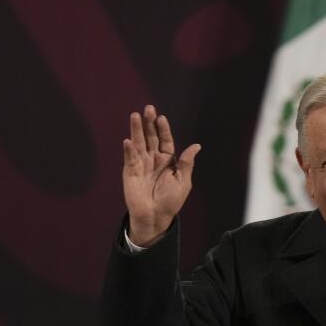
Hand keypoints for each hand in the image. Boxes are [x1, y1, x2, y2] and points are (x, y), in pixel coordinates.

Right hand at [123, 104, 200, 245]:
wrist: (156, 217)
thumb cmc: (171, 201)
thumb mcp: (183, 182)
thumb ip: (187, 163)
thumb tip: (197, 146)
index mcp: (168, 160)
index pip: (165, 140)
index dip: (163, 129)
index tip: (161, 118)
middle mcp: (153, 159)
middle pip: (151, 137)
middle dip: (149, 123)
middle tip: (148, 109)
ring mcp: (141, 164)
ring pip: (139, 143)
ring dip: (136, 130)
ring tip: (135, 116)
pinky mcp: (130, 172)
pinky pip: (130, 158)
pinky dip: (129, 150)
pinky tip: (128, 141)